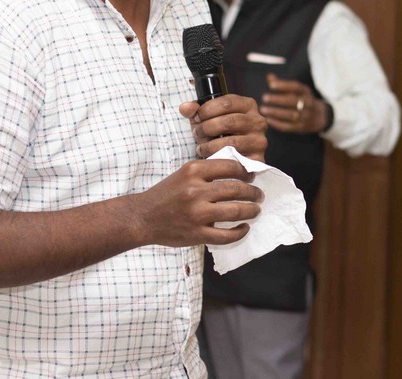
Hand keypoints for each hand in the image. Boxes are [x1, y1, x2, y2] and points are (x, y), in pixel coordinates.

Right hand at [133, 157, 262, 246]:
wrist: (142, 218)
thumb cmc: (166, 194)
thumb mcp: (184, 174)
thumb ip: (208, 171)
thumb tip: (241, 170)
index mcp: (193, 171)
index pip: (231, 167)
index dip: (246, 172)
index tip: (252, 176)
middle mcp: (196, 190)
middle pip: (237, 189)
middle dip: (253, 192)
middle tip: (259, 195)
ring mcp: (197, 214)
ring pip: (236, 211)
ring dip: (251, 210)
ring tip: (256, 210)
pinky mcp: (196, 234)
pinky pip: (226, 235)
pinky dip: (240, 231)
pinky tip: (245, 227)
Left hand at [179, 94, 267, 159]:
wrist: (228, 156)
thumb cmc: (217, 133)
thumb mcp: (205, 119)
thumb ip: (193, 110)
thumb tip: (186, 107)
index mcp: (248, 105)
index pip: (227, 102)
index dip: (207, 109)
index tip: (196, 117)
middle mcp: (258, 121)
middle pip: (228, 121)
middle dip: (207, 128)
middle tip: (197, 133)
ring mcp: (260, 140)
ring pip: (231, 142)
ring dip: (209, 145)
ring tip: (200, 147)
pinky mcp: (258, 158)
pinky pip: (234, 158)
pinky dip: (218, 158)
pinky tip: (209, 157)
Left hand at [260, 73, 328, 133]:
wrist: (319, 117)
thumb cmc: (302, 100)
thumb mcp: (297, 91)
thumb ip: (282, 84)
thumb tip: (269, 76)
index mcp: (306, 92)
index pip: (296, 87)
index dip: (284, 86)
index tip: (271, 85)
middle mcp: (308, 103)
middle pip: (293, 101)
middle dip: (278, 99)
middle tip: (264, 98)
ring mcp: (306, 116)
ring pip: (290, 114)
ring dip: (275, 112)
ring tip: (263, 109)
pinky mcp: (302, 127)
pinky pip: (289, 126)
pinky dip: (278, 124)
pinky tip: (268, 119)